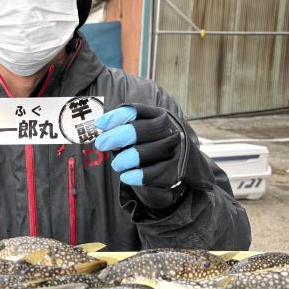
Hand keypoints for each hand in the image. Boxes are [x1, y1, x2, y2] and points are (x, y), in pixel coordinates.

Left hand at [94, 104, 211, 208]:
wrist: (188, 163)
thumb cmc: (156, 143)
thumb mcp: (146, 129)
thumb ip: (126, 129)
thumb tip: (103, 135)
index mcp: (159, 116)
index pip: (137, 111)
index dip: (117, 117)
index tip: (100, 124)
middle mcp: (170, 130)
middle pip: (142, 130)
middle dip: (118, 136)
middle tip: (101, 144)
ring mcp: (175, 149)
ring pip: (147, 152)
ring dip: (127, 158)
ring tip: (117, 164)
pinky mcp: (176, 170)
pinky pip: (154, 173)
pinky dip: (137, 176)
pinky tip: (126, 176)